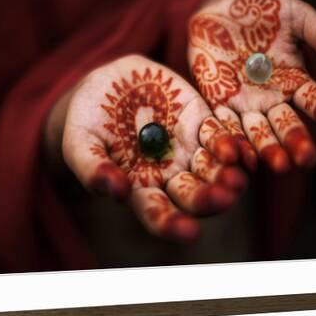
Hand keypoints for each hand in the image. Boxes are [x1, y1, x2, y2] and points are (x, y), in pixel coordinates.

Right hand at [59, 55, 246, 241]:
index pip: (157, 212)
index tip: (188, 232)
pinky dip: (229, 143)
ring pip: (212, 168)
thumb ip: (92, 169)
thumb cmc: (87, 121)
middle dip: (208, 199)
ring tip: (235, 179)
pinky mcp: (198, 119)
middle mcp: (169, 173)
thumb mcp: (78, 143)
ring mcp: (187, 147)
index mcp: (139, 186)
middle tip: (222, 198)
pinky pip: (218, 134)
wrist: (106, 84)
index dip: (172, 224)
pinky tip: (236, 150)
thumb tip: (117, 194)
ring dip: (226, 175)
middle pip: (193, 194)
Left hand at [188, 0, 315, 172]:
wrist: (218, 11)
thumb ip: (315, 30)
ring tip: (278, 164)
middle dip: (297, 141)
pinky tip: (239, 154)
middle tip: (305, 159)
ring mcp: (245, 103)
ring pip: (258, 131)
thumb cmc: (259, 12)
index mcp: (295, 80)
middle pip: (287, 124)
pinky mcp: (218, 102)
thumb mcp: (292, 15)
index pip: (313, 99)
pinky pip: (225, 123)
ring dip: (267, 148)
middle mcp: (272, 98)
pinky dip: (232, 139)